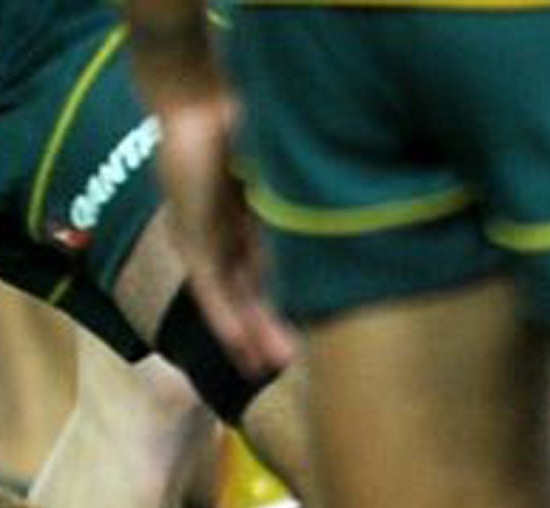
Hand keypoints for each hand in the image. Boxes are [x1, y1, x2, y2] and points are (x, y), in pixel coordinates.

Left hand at [151, 89, 295, 378]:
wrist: (202, 98)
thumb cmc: (252, 120)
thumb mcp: (289, 175)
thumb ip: (310, 205)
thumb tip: (357, 227)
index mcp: (254, 213)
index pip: (277, 269)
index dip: (295, 302)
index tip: (317, 329)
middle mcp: (230, 231)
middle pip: (254, 291)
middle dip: (272, 329)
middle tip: (294, 363)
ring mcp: (209, 237)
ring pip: (233, 299)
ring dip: (251, 335)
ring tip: (271, 368)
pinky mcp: (193, 238)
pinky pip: (212, 291)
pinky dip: (228, 322)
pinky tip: (242, 351)